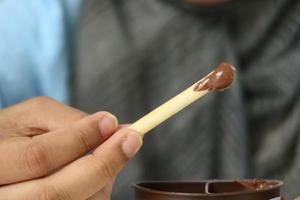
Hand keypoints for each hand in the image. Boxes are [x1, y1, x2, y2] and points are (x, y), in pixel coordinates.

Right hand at [0, 97, 141, 199]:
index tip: (111, 121)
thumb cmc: (16, 133)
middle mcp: (4, 197)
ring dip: (102, 181)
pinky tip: (97, 176)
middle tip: (131, 139)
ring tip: (110, 156)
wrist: (3, 161)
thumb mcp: (33, 116)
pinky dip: (97, 192)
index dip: (81, 138)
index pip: (40, 156)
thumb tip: (114, 126)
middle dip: (103, 164)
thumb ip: (70, 120)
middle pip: (55, 193)